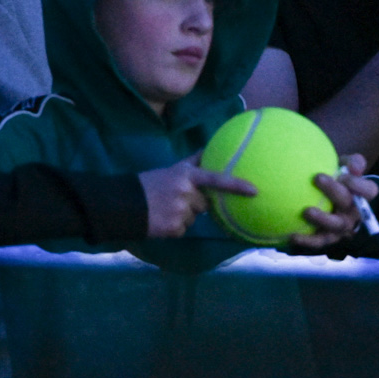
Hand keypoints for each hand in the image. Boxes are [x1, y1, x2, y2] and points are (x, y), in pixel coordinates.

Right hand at [138, 155, 254, 238]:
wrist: (122, 204)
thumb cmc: (150, 184)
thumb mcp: (172, 170)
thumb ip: (193, 163)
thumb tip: (211, 148)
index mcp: (186, 176)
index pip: (216, 179)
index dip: (236, 185)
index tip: (255, 191)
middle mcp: (185, 193)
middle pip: (204, 203)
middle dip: (194, 203)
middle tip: (174, 199)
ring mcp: (180, 211)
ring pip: (194, 218)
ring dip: (183, 216)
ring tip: (163, 209)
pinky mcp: (174, 229)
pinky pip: (183, 229)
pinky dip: (175, 227)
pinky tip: (160, 220)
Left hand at [287, 154, 377, 250]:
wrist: (333, 202)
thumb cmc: (339, 180)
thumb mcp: (347, 167)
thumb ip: (353, 162)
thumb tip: (354, 167)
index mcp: (362, 196)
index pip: (369, 190)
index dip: (358, 184)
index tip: (343, 175)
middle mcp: (355, 213)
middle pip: (348, 204)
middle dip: (335, 191)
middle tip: (317, 177)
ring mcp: (342, 228)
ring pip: (336, 225)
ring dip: (322, 219)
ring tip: (306, 211)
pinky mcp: (329, 238)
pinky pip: (319, 241)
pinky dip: (307, 240)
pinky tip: (292, 235)